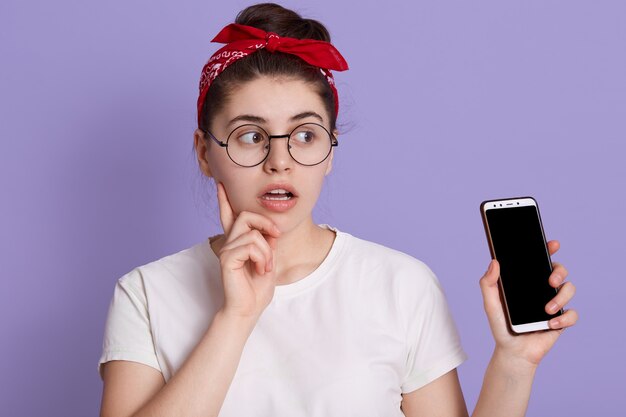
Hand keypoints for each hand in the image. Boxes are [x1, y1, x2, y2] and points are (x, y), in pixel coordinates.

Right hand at [215, 182, 280, 319]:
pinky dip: (262, 258)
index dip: (224, 200)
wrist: (249, 309)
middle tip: (276, 237)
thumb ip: (267, 242)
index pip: (229, 216)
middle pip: (246, 215)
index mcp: (238, 242)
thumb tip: (271, 229)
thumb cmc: (257, 288)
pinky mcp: (227, 258)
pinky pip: (251, 246)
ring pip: (254, 234)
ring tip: (265, 267)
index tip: (221, 184)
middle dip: (265, 223)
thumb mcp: (269, 259)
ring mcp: (226, 249)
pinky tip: (260, 270)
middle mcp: (229, 242)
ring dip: (267, 251)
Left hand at [479, 240, 578, 366]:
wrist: (512, 352)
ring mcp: (554, 304)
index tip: (551, 244)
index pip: (539, 261)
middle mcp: (543, 290)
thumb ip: (488, 283)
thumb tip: (494, 262)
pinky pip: (572, 315)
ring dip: (561, 297)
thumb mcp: (491, 304)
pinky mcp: (561, 321)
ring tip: (547, 310)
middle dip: (559, 271)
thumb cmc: (501, 326)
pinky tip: (550, 324)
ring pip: (570, 289)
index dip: (547, 249)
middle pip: (560, 270)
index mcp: (527, 282)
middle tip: (550, 281)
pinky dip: (564, 318)